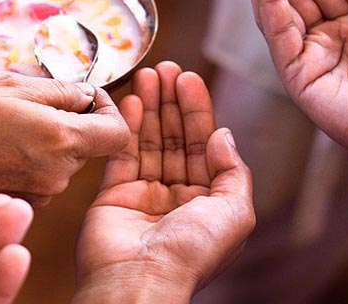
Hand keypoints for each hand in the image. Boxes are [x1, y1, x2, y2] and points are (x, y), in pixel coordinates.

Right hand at [0, 73, 128, 206]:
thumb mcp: (10, 83)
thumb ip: (60, 91)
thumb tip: (88, 96)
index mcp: (61, 141)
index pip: (120, 134)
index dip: (110, 109)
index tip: (87, 94)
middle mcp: (57, 175)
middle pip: (89, 146)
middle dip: (72, 121)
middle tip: (34, 101)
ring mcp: (38, 194)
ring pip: (64, 161)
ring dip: (49, 140)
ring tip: (9, 122)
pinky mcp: (20, 203)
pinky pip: (42, 176)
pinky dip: (32, 159)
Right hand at [72, 62, 254, 302]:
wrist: (139, 279)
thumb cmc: (190, 253)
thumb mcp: (235, 213)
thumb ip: (234, 171)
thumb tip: (223, 135)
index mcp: (208, 203)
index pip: (204, 146)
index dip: (198, 111)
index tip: (189, 79)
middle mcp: (177, 197)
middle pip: (175, 139)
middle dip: (172, 103)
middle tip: (166, 68)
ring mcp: (144, 195)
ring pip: (148, 142)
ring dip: (150, 107)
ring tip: (147, 74)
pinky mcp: (113, 195)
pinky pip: (122, 154)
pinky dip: (127, 127)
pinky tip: (131, 101)